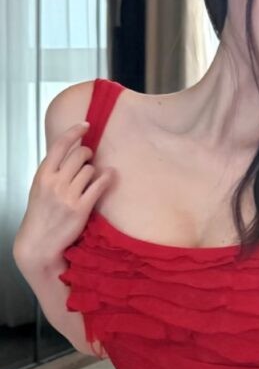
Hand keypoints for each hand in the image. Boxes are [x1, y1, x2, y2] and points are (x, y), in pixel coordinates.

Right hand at [13, 121, 113, 264]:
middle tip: (89, 160)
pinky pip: (100, 185)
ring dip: (94, 171)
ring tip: (90, 179)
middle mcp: (54, 182)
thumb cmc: (41, 214)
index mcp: (43, 175)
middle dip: (88, 154)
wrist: (39, 243)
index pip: (60, 145)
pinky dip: (107, 178)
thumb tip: (71, 152)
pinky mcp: (81, 208)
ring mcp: (68, 195)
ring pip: (91, 169)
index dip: (74, 132)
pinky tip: (109, 176)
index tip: (86, 125)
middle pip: (80, 154)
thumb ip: (53, 171)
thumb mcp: (40, 188)